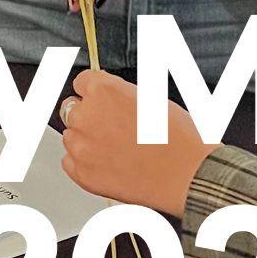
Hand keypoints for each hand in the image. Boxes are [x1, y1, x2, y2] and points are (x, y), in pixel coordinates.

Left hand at [58, 68, 207, 216]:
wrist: (186, 175)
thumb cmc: (177, 138)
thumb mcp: (151, 98)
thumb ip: (119, 94)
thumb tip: (109, 96)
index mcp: (103, 90)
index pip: (81, 82)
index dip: (92, 91)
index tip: (98, 99)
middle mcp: (86, 115)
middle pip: (70, 108)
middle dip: (86, 115)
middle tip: (110, 127)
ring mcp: (81, 146)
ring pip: (70, 136)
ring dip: (85, 139)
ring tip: (114, 149)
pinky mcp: (81, 173)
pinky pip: (70, 162)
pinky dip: (84, 163)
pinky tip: (108, 163)